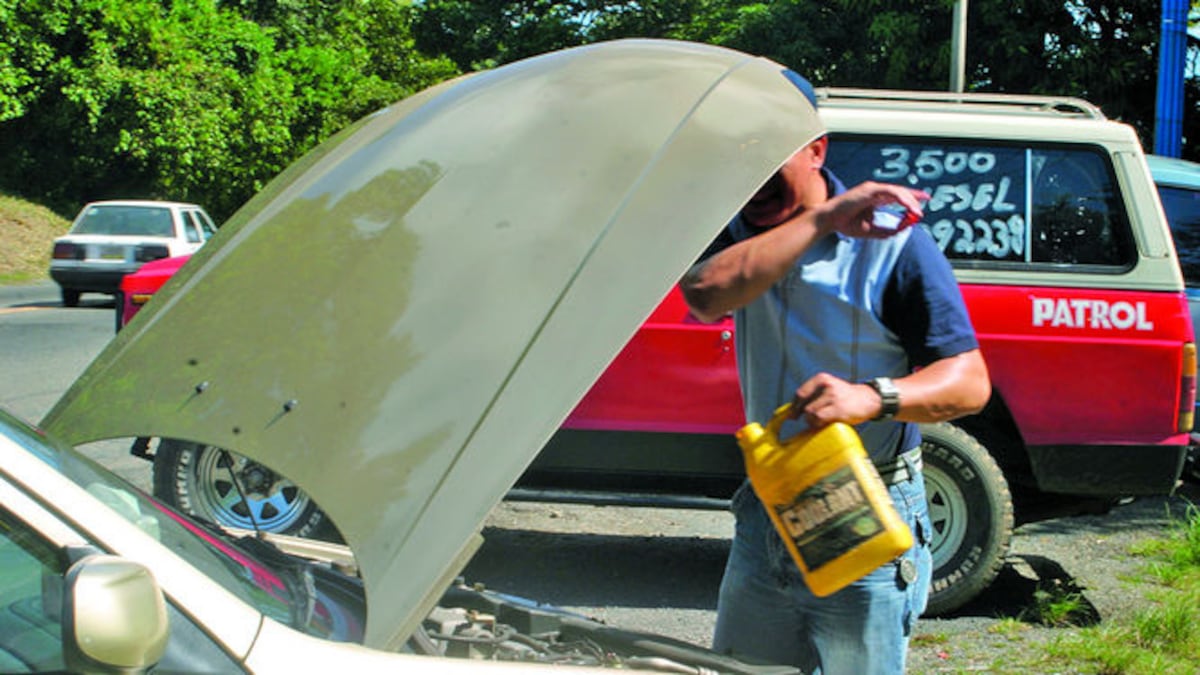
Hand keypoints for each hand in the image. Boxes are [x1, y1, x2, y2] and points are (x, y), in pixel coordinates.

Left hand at [790, 372, 880, 427]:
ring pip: (810, 412)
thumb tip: (792, 411)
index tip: (792, 415)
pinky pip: (819, 419)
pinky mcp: (838, 409)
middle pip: (803, 404)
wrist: (868, 400)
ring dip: (812, 420)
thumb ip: (813, 395)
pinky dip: (819, 424)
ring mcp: (832, 397)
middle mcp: (826, 385)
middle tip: (809, 420)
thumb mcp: (829, 388)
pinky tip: (826, 423)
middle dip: (803, 414)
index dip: (794, 406)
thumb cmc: (845, 397)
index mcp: (821, 379)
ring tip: (822, 420)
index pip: (800, 393)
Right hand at [811, 182, 928, 238]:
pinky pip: (890, 191)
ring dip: (910, 201)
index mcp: (875, 198)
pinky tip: (908, 206)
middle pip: (900, 192)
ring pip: (897, 191)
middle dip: (914, 199)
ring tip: (917, 212)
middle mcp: (875, 191)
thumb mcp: (870, 230)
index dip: (912, 196)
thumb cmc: (846, 224)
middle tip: (923, 209)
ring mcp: (872, 188)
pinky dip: (901, 198)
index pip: (897, 195)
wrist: (830, 220)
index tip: (925, 199)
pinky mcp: (869, 189)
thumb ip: (885, 230)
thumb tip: (901, 230)